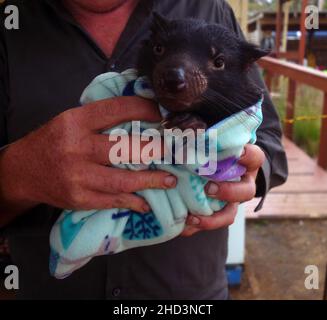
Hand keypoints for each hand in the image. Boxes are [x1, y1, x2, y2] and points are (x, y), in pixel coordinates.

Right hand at [0, 97, 176, 225]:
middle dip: (154, 150)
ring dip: (150, 180)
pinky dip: (132, 202)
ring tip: (169, 180)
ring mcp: (77, 176)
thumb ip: (100, 120)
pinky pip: (111, 201)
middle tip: (174, 151)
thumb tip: (139, 116)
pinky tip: (146, 203)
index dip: (144, 109)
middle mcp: (76, 147)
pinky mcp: (78, 198)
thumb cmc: (52, 142)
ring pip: (122, 179)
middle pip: (123, 148)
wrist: (24, 171)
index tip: (162, 114)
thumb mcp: (71, 121)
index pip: (116, 110)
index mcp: (75, 122)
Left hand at [181, 144, 264, 236]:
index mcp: (246, 163)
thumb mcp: (215, 142)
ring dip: (213, 218)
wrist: (220, 167)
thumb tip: (184, 128)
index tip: (238, 153)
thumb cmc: (217, 151)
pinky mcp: (219, 212)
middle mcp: (242, 184)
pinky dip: (197, 226)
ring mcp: (232, 200)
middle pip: (246, 192)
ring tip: (193, 218)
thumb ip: (206, 136)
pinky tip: (183, 227)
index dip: (249, 156)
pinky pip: (210, 223)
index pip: (255, 157)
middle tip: (209, 189)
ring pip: (230, 214)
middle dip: (229, 192)